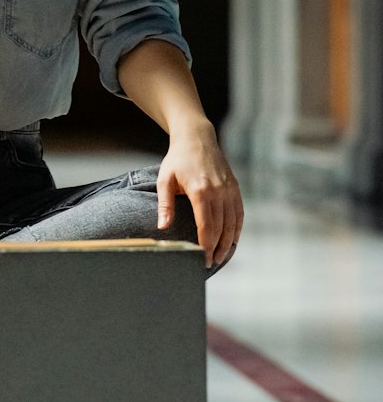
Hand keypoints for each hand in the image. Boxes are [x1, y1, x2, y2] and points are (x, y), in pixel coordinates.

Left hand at [156, 121, 242, 269]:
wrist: (197, 138)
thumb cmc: (177, 160)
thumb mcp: (165, 180)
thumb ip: (165, 205)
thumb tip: (162, 227)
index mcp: (201, 191)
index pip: (206, 226)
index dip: (205, 246)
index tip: (201, 259)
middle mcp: (219, 191)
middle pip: (221, 228)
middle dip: (216, 248)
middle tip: (209, 263)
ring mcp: (229, 190)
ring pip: (233, 223)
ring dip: (228, 242)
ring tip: (220, 257)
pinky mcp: (235, 188)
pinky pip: (239, 213)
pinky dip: (237, 229)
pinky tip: (232, 241)